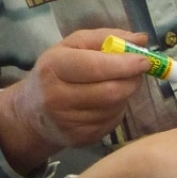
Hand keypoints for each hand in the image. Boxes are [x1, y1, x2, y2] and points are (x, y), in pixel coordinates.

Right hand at [0, 29, 154, 173]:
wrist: (31, 113)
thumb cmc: (57, 70)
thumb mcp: (74, 45)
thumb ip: (108, 37)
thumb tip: (142, 39)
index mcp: (54, 67)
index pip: (97, 67)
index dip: (126, 64)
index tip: (145, 60)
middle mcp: (56, 98)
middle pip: (111, 91)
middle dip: (132, 79)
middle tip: (138, 70)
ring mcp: (66, 123)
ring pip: (115, 107)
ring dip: (125, 93)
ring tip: (116, 84)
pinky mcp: (78, 139)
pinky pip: (112, 121)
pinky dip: (118, 109)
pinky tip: (106, 102)